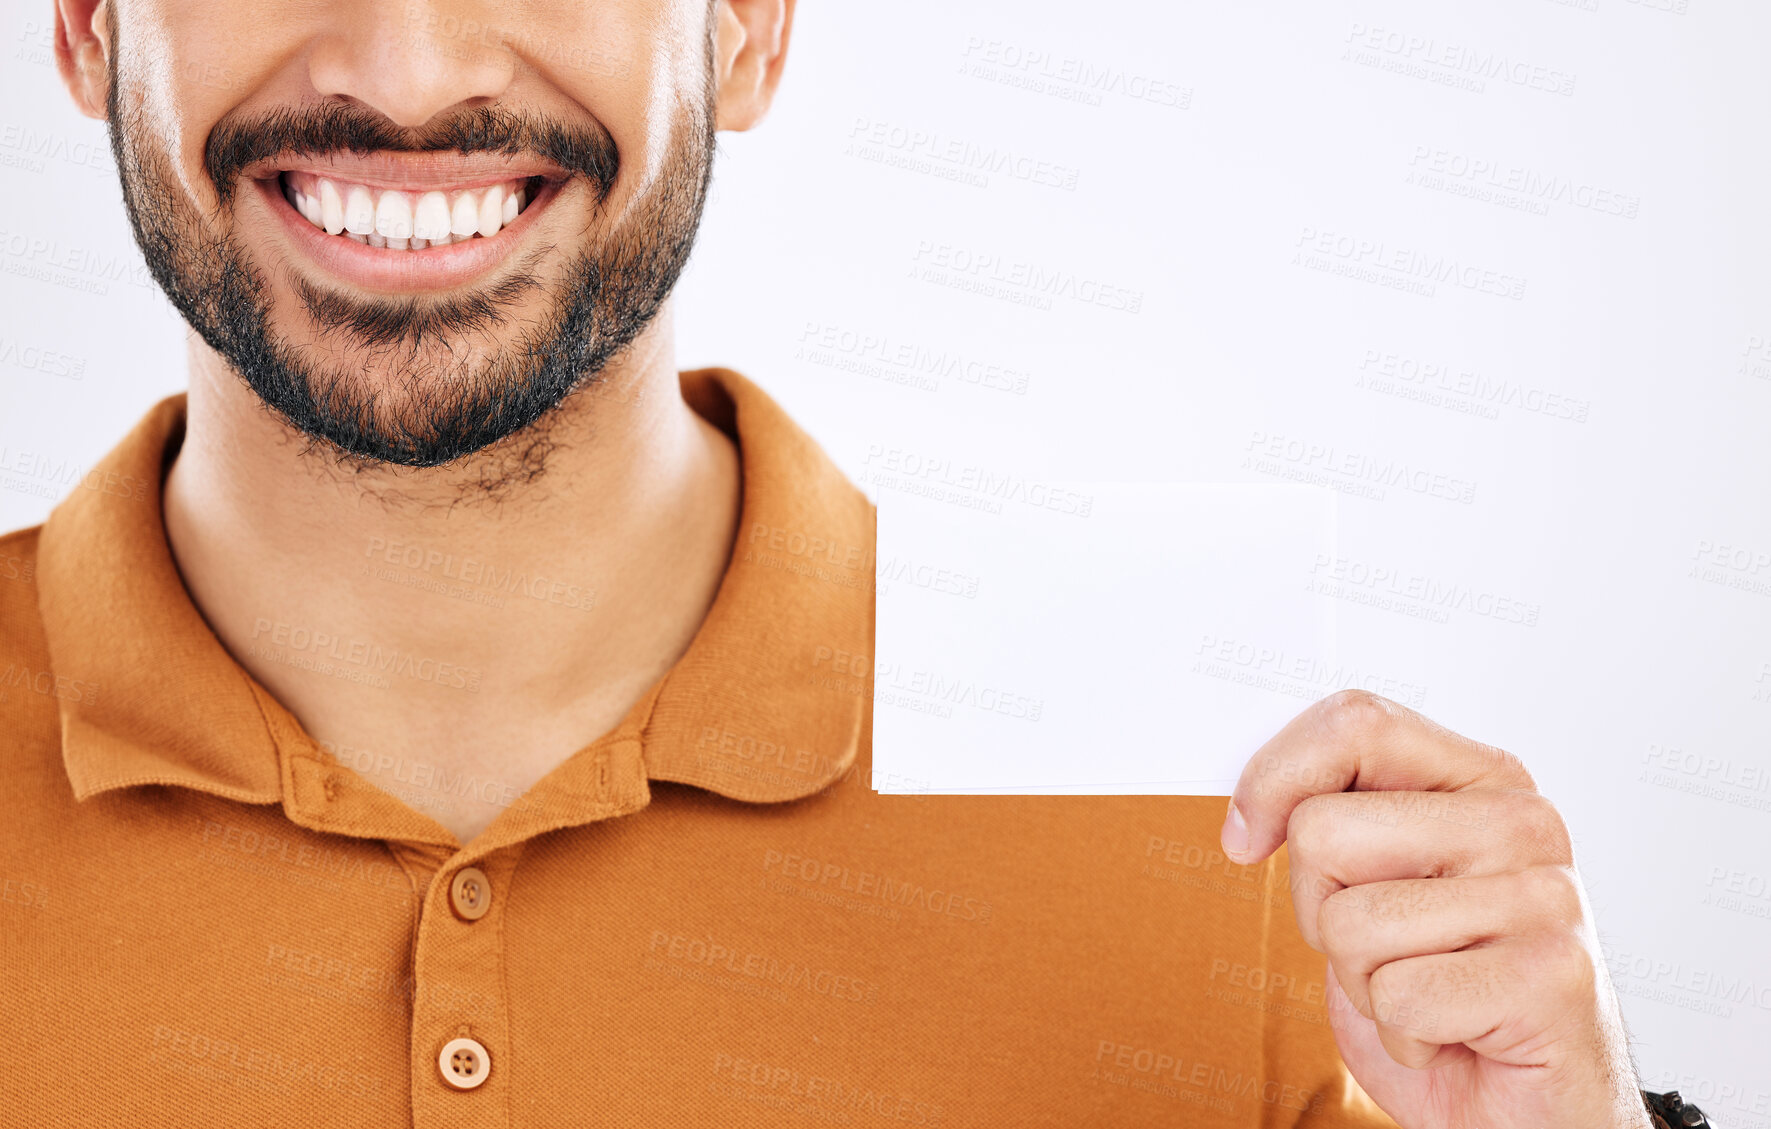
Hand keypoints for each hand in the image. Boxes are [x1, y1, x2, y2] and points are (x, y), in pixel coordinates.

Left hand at [1222, 690, 1648, 1128]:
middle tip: (1381, 951)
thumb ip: (1336, 819)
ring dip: (1362, 983)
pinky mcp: (1552, 976)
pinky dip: (1402, 1035)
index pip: (1356, 721)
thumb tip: (1248, 806)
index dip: (1273, 776)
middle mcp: (1524, 821)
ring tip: (1424, 995)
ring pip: (1350, 922)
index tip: (1245, 837)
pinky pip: (1397, 995)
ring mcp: (1547, 896)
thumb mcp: (1372, 885)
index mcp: (1482, 778)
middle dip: (1319, 909)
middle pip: (1323, 830)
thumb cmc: (1439, 995)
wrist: (1519, 1108)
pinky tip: (1452, 1035)